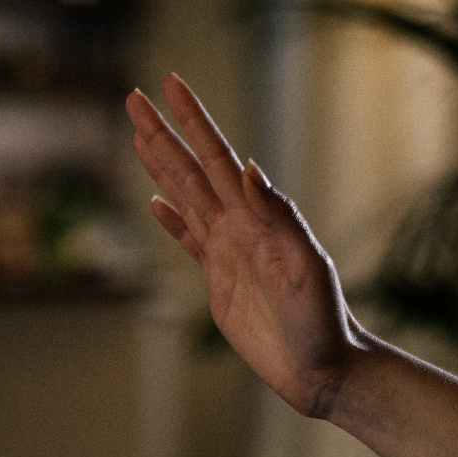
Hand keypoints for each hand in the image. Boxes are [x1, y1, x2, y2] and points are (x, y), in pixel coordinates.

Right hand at [127, 74, 364, 418]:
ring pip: (185, 197)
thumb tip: (249, 169)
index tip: (168, 87)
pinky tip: (155, 203)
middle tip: (133, 98)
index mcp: (257, 219)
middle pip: (191, 170)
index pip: (218, 159)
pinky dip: (171, 220)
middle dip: (163, 133)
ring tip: (139, 135)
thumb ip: (281, 218)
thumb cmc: (324, 322)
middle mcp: (239, 227)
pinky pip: (189, 241)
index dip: (193, 122)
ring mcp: (228, 252)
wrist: (324, 369)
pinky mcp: (219, 282)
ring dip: (162, 166)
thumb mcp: (307, 268)